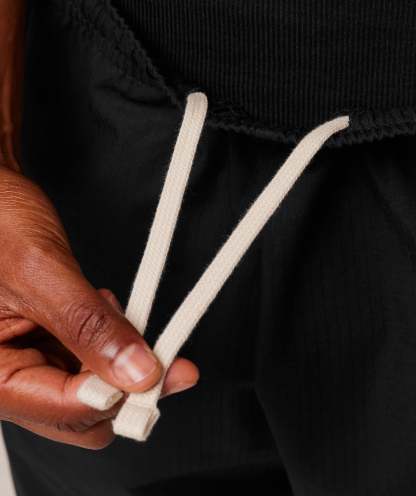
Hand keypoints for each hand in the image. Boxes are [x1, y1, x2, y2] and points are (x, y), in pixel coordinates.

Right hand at [0, 166, 198, 448]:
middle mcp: (4, 374)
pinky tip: (109, 317)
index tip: (161, 372)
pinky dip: (110, 345)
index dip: (117, 395)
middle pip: (81, 413)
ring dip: (119, 362)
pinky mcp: (43, 344)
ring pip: (90, 389)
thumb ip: (88, 324)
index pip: (63, 409)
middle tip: (161, 355)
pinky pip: (86, 362)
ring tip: (119, 318)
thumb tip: (137, 372)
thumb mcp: (39, 268)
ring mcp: (25, 360)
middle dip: (124, 385)